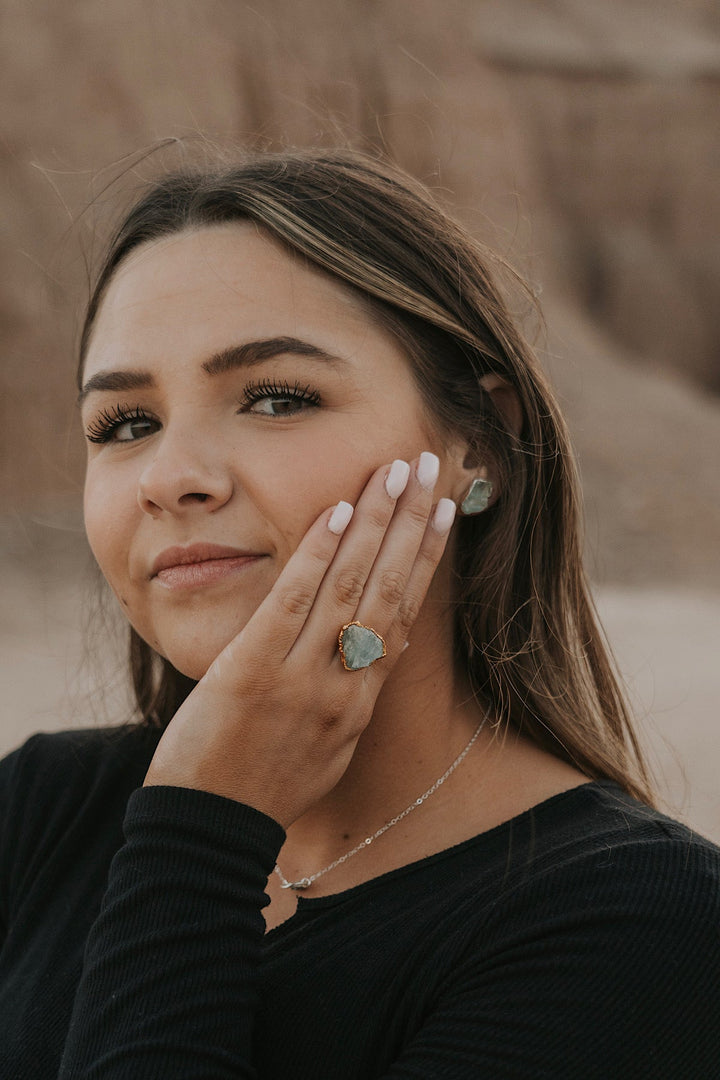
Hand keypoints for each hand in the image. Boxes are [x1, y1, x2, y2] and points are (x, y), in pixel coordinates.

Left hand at [143, 452, 455, 827]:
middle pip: (387, 590)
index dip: (426, 558)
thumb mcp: (329, 748)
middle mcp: (343, 686)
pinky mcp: (252, 672)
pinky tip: (335, 514)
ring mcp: (301, 679)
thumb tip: (380, 649)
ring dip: (374, 524)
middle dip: (410, 524)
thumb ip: (352, 694)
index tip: (444, 512)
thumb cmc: (266, 786)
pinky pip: (292, 603)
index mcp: (361, 702)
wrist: (211, 829)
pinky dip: (317, 556)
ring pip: (349, 588)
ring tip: (393, 473)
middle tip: (427, 467)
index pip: (403, 614)